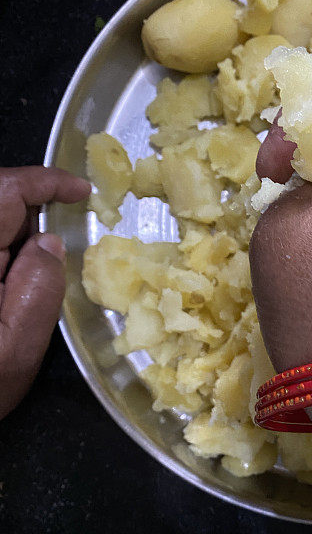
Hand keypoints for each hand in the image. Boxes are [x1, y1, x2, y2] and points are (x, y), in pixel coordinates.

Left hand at [0, 166, 89, 418]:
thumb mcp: (13, 352)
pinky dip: (0, 258)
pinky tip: (3, 294)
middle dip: (29, 219)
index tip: (82, 191)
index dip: (46, 181)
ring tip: (19, 293)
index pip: (3, 190)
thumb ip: (38, 290)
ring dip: (11, 243)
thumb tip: (50, 243)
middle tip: (54, 262)